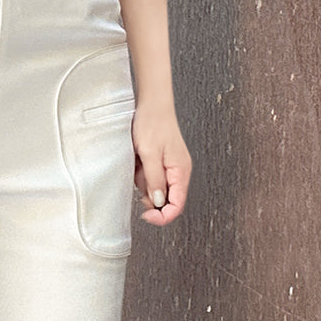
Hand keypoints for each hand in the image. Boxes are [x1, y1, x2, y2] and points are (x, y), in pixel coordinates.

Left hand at [131, 102, 191, 227]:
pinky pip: (151, 179)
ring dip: (144, 183)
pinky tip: (140, 161)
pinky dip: (143, 175)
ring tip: (140, 164)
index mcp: (181, 172)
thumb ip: (154, 180)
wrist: (152, 104)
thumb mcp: (150, 154)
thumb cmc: (153, 123)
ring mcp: (171, 168)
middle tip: (140, 180)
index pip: (177, 206)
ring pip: (156, 190)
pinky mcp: (162, 164)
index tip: (147, 216)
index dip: (162, 216)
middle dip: (150, 196)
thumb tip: (157, 203)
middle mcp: (179, 172)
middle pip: (166, 201)